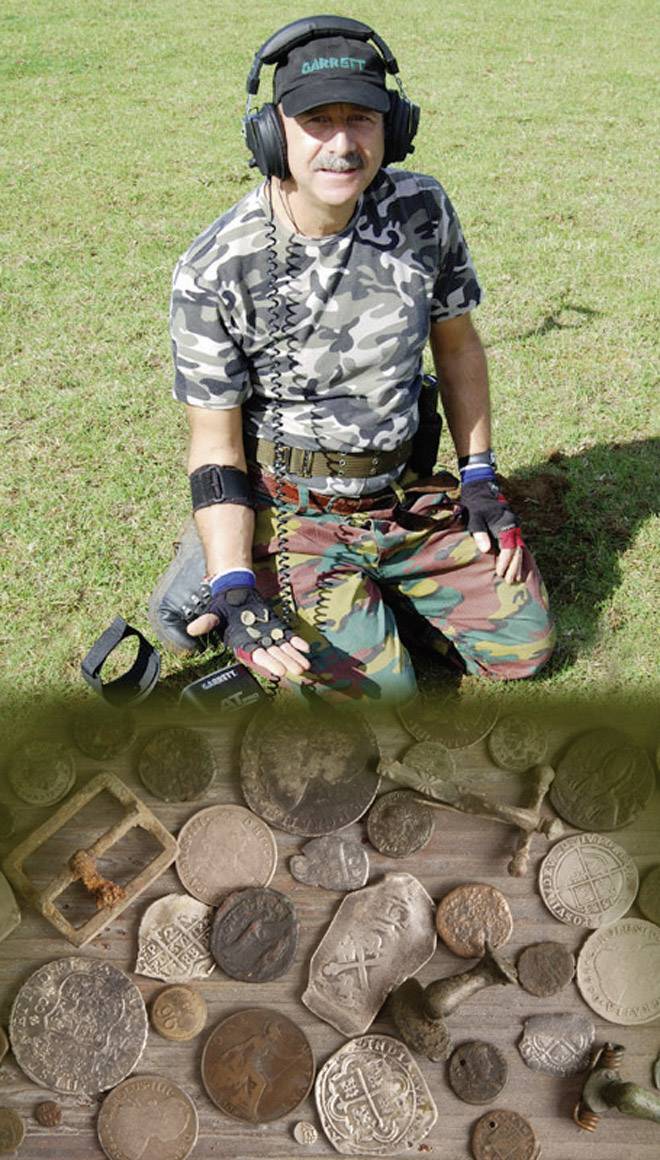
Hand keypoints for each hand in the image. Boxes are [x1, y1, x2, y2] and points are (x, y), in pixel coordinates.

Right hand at [186, 585, 310, 677]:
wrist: (235, 592)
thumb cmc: (223, 606)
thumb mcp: (214, 613)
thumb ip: (206, 622)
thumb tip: (191, 628)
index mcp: (241, 642)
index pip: (256, 655)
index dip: (268, 663)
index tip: (279, 671)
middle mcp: (256, 642)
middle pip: (274, 654)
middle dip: (286, 662)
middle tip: (298, 671)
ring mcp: (268, 635)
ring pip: (282, 648)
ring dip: (294, 656)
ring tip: (306, 665)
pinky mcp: (276, 627)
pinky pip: (287, 636)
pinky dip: (296, 641)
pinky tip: (306, 647)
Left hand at [461, 478, 523, 584]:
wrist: (480, 487)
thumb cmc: (475, 503)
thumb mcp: (474, 517)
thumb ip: (480, 533)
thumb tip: (486, 550)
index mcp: (506, 523)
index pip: (509, 548)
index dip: (505, 562)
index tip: (500, 574)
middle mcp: (513, 525)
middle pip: (517, 550)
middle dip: (514, 567)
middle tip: (510, 581)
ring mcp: (513, 525)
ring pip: (518, 547)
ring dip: (517, 563)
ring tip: (516, 578)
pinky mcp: (510, 526)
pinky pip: (515, 543)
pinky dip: (515, 555)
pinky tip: (515, 565)